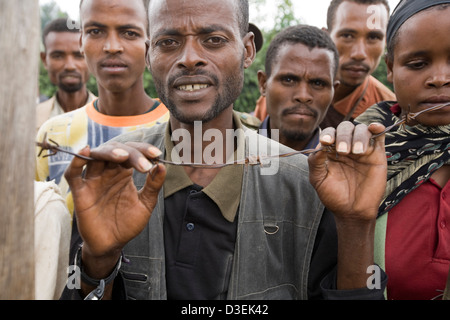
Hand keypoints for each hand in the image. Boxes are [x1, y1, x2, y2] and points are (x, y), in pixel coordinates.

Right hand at [64, 141, 165, 259]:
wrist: (112, 245)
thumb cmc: (127, 223)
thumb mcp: (146, 204)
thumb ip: (153, 185)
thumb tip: (162, 166)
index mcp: (124, 172)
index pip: (132, 152)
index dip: (143, 150)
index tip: (157, 155)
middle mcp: (107, 172)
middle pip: (115, 150)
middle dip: (131, 153)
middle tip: (145, 163)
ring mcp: (93, 180)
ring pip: (96, 156)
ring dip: (109, 152)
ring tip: (123, 156)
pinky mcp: (80, 192)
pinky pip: (73, 173)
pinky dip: (76, 161)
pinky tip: (86, 151)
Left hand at [308, 121, 386, 220]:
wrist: (352, 211)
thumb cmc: (333, 195)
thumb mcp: (318, 179)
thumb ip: (315, 161)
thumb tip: (320, 145)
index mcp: (330, 151)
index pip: (329, 133)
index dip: (328, 134)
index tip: (327, 142)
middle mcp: (346, 147)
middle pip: (345, 128)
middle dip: (343, 136)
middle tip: (343, 152)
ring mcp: (362, 149)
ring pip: (361, 130)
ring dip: (359, 136)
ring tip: (357, 152)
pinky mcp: (376, 154)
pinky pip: (378, 136)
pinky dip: (377, 128)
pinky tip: (374, 128)